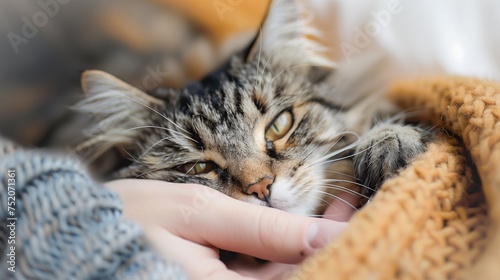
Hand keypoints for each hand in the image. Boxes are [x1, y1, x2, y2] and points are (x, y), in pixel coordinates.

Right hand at [106, 179, 347, 279]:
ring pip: (279, 276)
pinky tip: (291, 227)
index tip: (353, 209)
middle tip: (344, 201)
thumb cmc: (130, 222)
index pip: (302, 275)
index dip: (335, 244)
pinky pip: (258, 276)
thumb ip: (265, 232)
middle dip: (323, 238)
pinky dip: (279, 252)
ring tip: (328, 207)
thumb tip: (326, 235)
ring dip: (305, 242)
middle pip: (295, 276)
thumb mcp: (201, 215)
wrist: (79, 238)